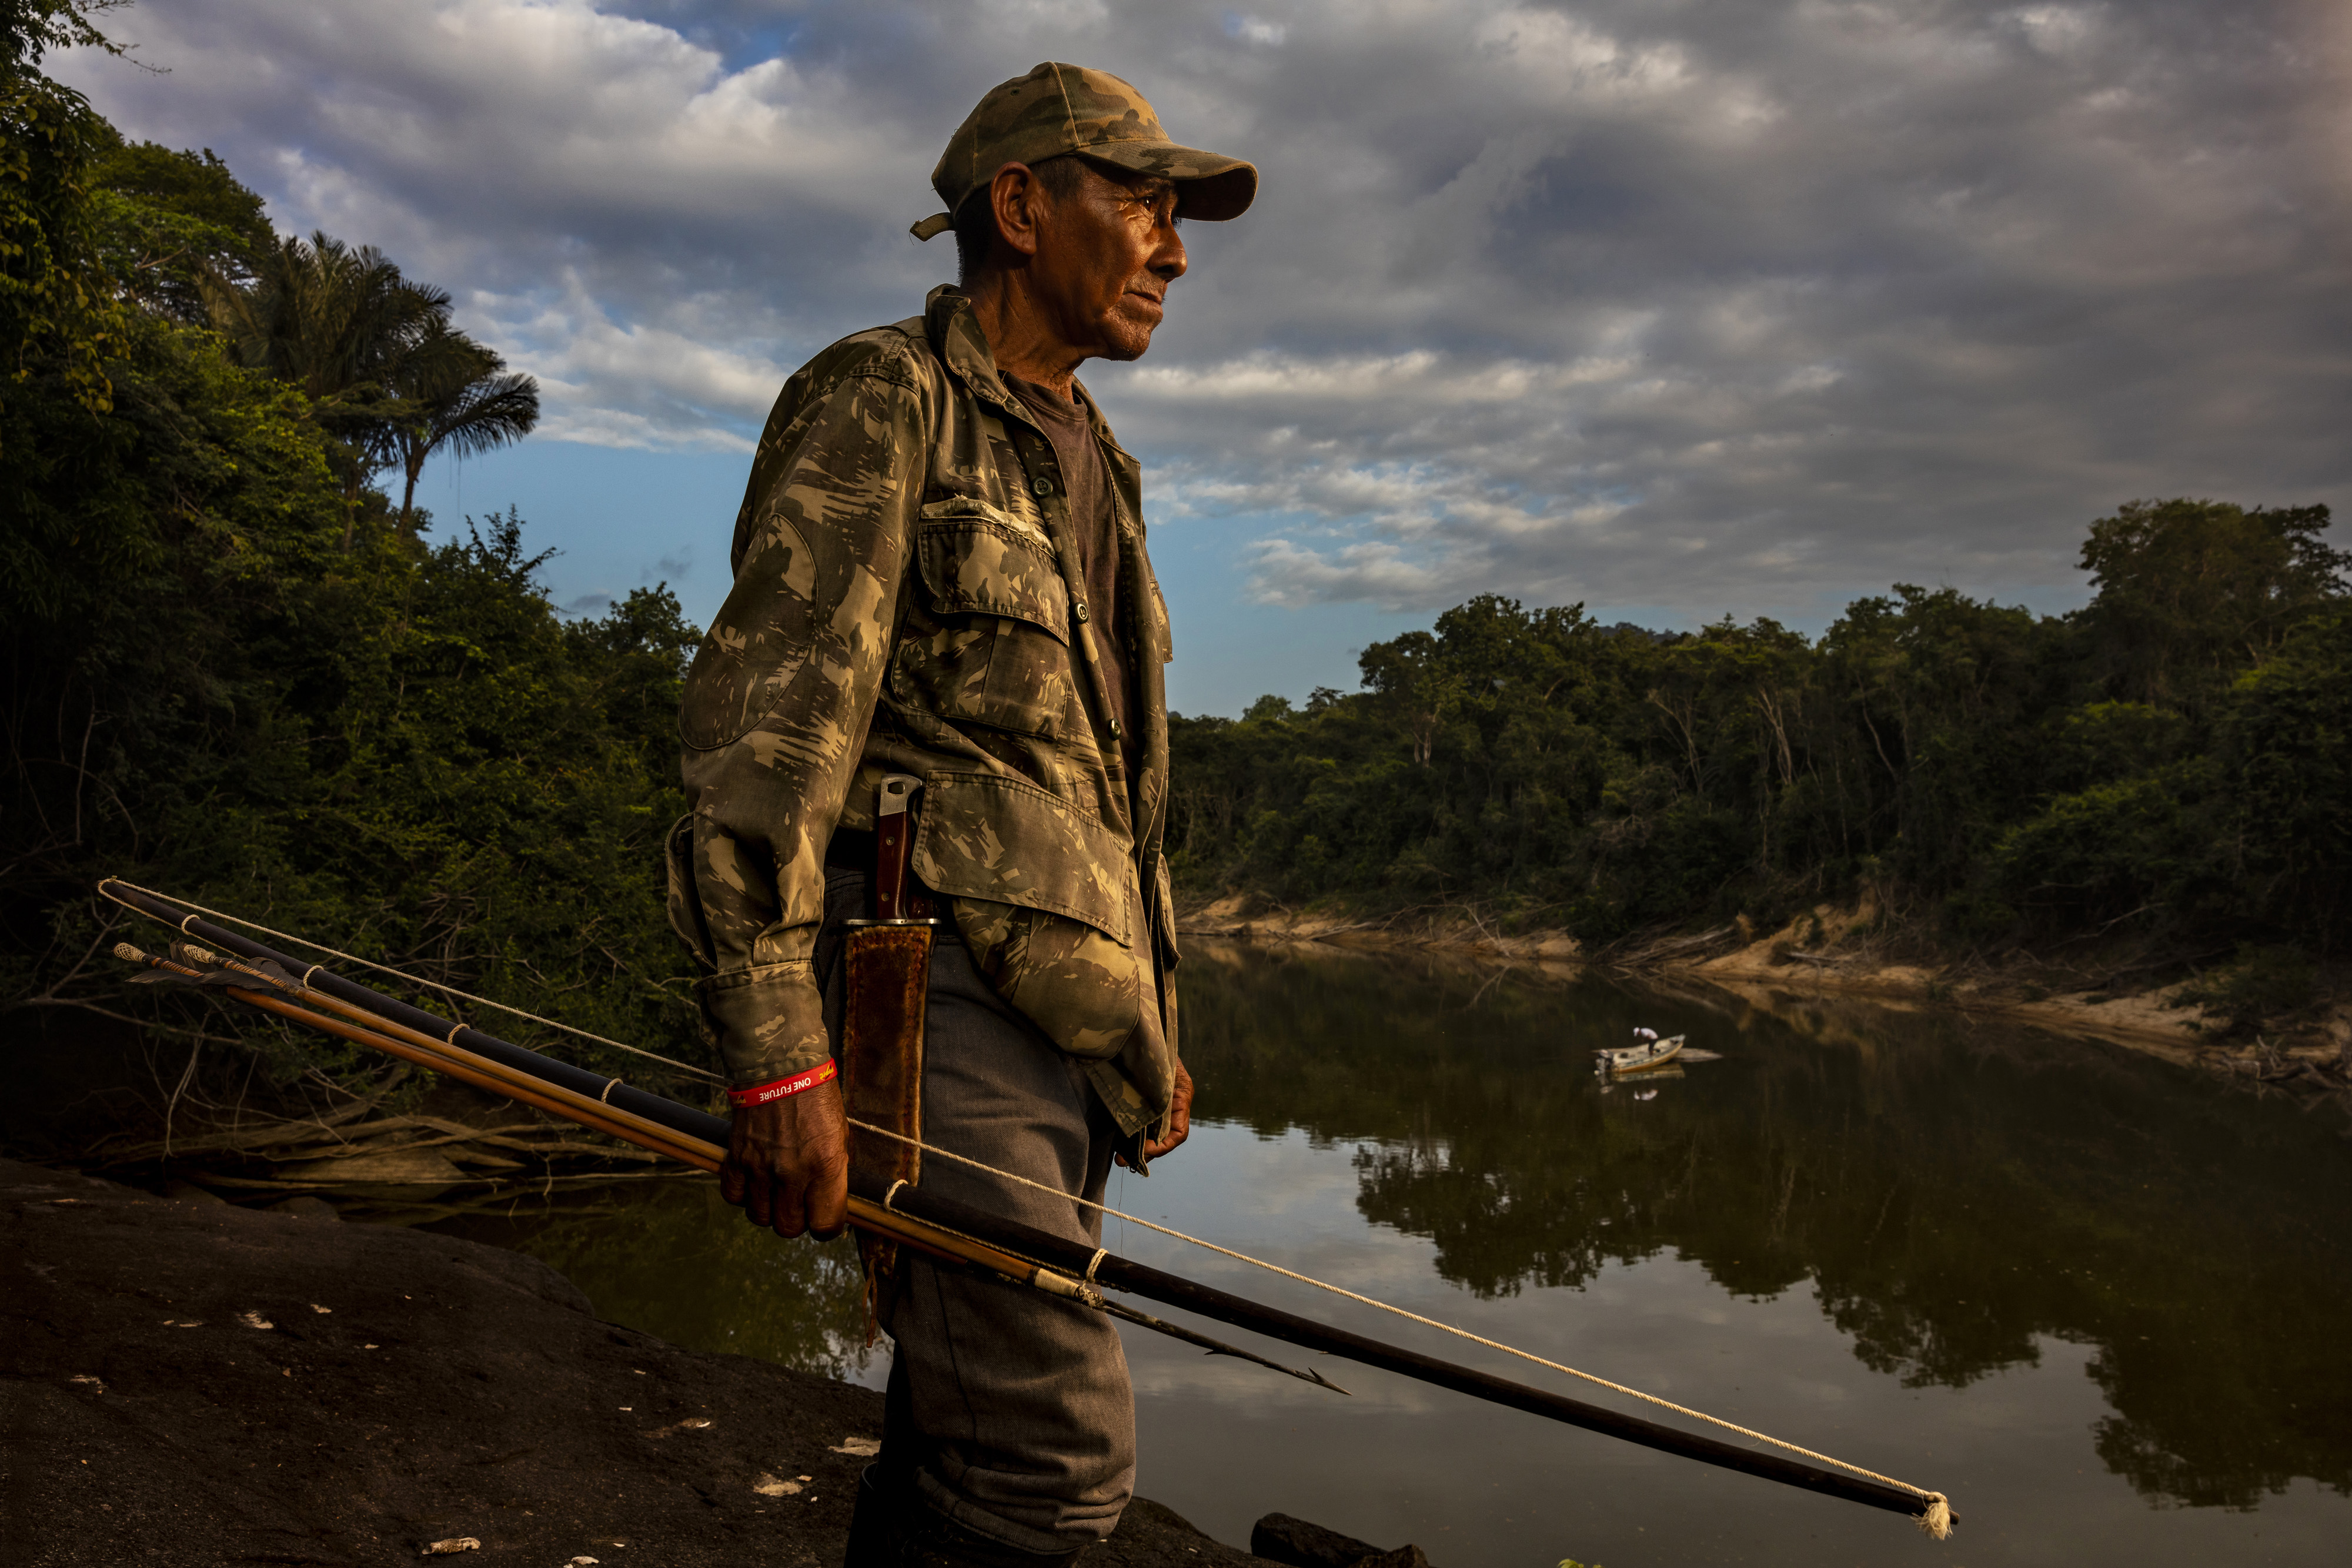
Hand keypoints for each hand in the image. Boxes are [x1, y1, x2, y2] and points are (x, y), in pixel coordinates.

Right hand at [721, 1077, 848, 1239]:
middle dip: (797, 1222)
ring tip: (777, 1192)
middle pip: (788, 1228)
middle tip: (800, 1204)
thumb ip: (832, 1174)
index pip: (825, 1224)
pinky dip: (743, 1195)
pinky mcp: (737, 1157)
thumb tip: (827, 1205)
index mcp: (825, 1165)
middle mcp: (792, 1172)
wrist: (781, 1067)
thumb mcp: (839, 1137)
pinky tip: (754, 1181)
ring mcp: (760, 1167)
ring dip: (769, 1210)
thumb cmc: (817, 1100)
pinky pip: (733, 1196)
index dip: (827, 1229)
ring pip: (759, 1217)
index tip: (825, 1221)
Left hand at [1122, 1056, 1192, 1165]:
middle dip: (1145, 1152)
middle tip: (1123, 1160)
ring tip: (1119, 1157)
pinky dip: (1131, 1135)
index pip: (1178, 1132)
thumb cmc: (1157, 1046)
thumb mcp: (1164, 1065)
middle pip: (1163, 1138)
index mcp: (1181, 1098)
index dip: (1163, 1146)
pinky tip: (1117, 1141)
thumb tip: (1149, 1110)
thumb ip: (1159, 1085)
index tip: (1146, 1151)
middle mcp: (1171, 1106)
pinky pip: (1140, 1124)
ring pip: (1151, 1134)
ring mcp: (1157, 1106)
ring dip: (1135, 1147)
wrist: (1147, 1033)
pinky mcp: (1143, 1103)